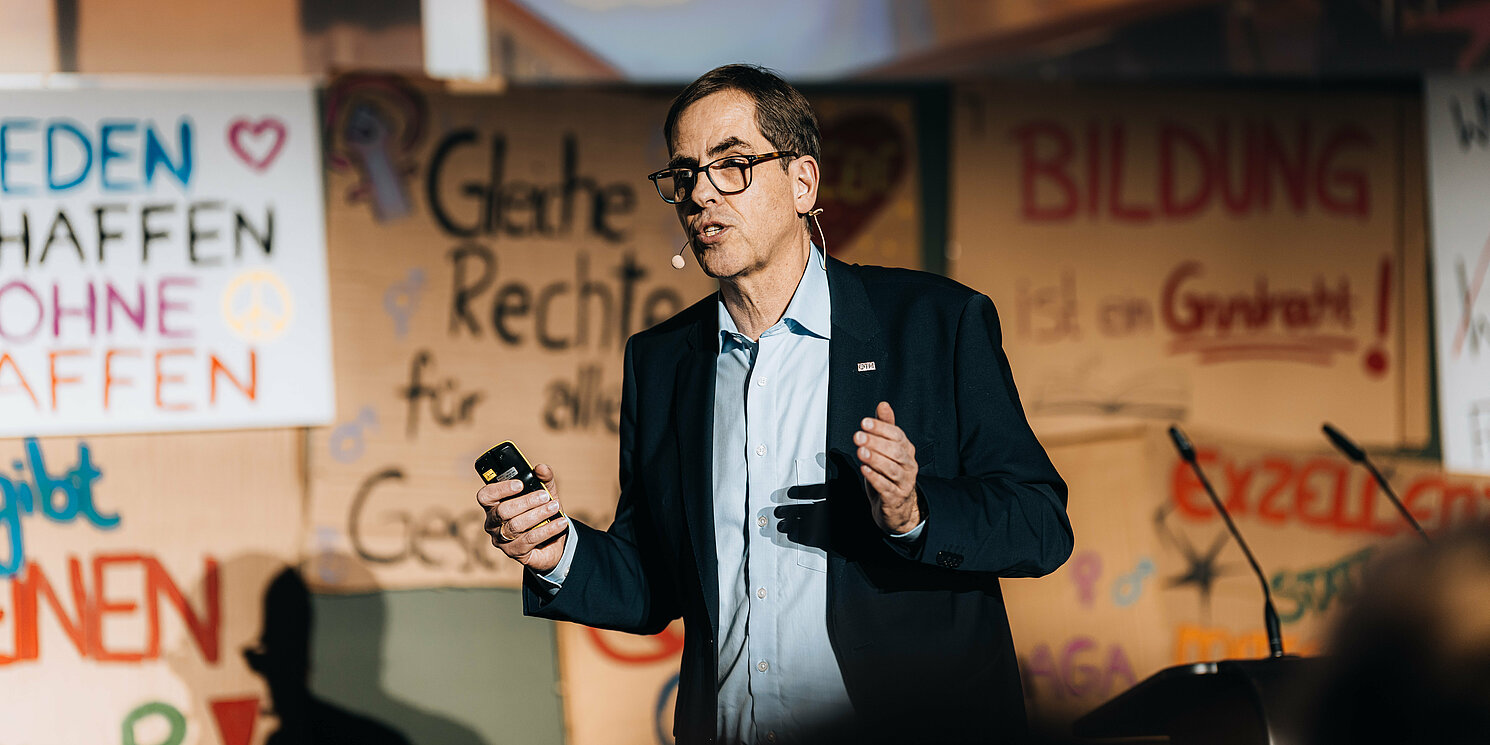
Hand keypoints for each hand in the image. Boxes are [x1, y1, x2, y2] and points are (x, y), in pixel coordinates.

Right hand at [477, 463, 568, 573]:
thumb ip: (544, 479)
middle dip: (526, 502)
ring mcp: (501, 539)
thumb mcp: (545, 492)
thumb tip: (541, 468)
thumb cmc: (542, 512)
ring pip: (515, 526)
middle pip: (503, 511)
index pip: (486, 495)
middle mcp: (493, 522)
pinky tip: (560, 523)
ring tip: (554, 507)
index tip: (519, 484)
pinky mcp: (514, 552)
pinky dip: (547, 530)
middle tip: (545, 496)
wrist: (553, 540)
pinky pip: (529, 540)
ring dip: (538, 515)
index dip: (500, 489)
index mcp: (494, 504)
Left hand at [855, 401, 923, 533]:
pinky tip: (865, 470)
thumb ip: (886, 427)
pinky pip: (886, 487)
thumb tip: (883, 405)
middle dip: (876, 442)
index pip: (897, 435)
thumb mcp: (888, 450)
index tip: (865, 423)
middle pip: (895, 451)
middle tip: (859, 436)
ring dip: (875, 459)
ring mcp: (903, 482)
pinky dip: (875, 478)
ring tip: (861, 452)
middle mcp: (908, 465)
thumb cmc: (891, 475)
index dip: (881, 428)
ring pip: (892, 469)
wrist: (898, 508)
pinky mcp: (895, 498)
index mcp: (906, 451)